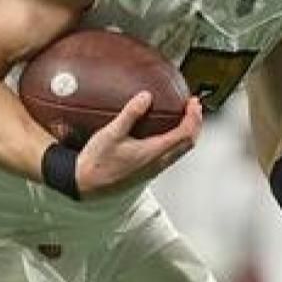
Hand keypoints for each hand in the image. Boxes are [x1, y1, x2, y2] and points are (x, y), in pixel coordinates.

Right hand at [74, 93, 201, 197]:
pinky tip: (165, 132)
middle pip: (188, 143)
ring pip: (181, 151)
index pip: (185, 135)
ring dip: (187, 132)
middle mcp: (158, 163)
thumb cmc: (97, 162)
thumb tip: (146, 96)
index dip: (194, 117)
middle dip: (195, 123)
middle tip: (193, 107)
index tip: (193, 102)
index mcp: (154, 153)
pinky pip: (171, 155)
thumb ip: (130, 114)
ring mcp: (154, 169)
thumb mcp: (111, 133)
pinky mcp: (148, 171)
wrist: (86, 185)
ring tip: (183, 117)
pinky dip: (176, 140)